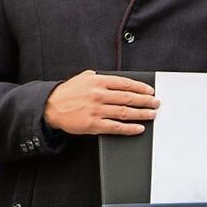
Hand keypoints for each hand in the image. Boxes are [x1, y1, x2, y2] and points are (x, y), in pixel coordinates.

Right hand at [43, 70, 157, 134]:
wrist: (50, 107)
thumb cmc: (68, 92)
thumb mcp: (85, 77)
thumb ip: (102, 77)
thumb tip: (119, 80)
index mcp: (98, 81)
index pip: (126, 84)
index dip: (141, 88)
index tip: (150, 91)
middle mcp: (99, 95)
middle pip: (129, 98)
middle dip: (146, 101)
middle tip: (156, 103)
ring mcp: (97, 110)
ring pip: (125, 112)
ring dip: (142, 114)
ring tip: (151, 114)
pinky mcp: (93, 124)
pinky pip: (116, 127)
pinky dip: (129, 128)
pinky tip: (139, 128)